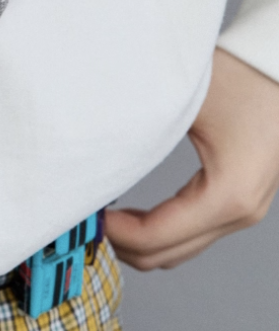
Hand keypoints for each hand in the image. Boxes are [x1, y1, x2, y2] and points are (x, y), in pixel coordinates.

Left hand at [106, 49, 278, 269]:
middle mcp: (241, 211)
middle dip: (121, 242)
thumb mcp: (182, 102)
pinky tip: (131, 210)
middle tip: (84, 218)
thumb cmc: (241, 75)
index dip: (113, 231)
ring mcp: (246, 209)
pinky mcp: (242, 200)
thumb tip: (90, 153)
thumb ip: (138, 133)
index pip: (155, 236)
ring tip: (102, 214)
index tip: (83, 213)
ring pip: (180, 249)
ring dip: (140, 239)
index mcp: (227, 194)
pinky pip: (194, 232)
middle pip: (167, 255)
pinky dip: (160, 229)